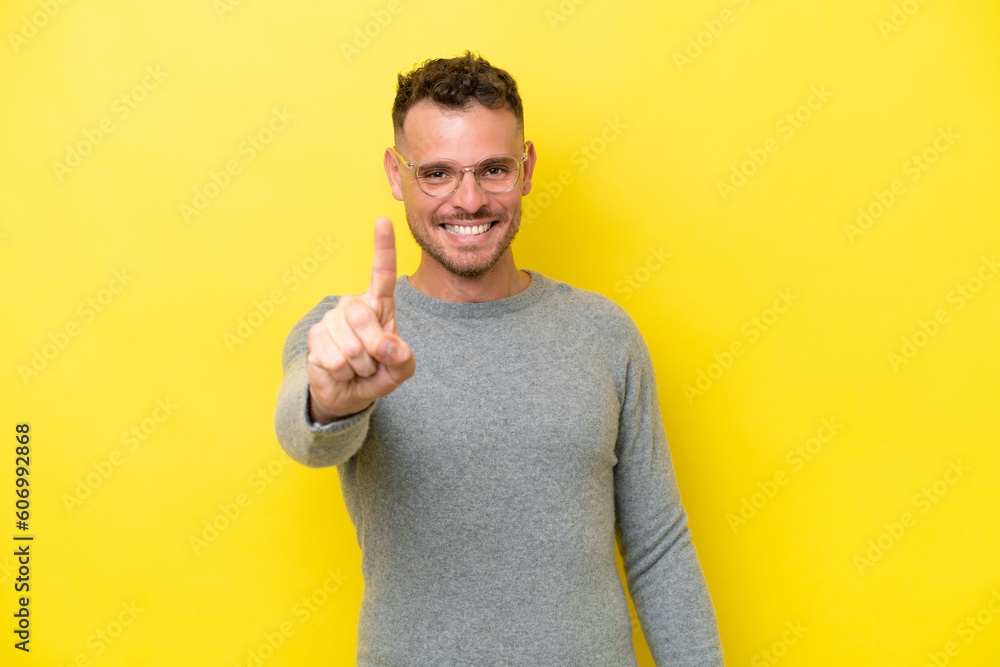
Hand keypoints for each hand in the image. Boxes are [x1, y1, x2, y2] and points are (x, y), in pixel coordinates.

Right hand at [306, 217, 414, 423]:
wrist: (348, 393)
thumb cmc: (377, 372)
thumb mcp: (400, 369)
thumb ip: (403, 358)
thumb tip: (387, 346)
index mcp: (378, 305)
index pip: (381, 272)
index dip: (383, 247)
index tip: (383, 220)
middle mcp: (353, 306)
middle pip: (364, 318)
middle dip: (374, 350)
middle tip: (373, 362)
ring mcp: (331, 320)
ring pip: (352, 347)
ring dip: (360, 367)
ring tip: (356, 367)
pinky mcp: (315, 338)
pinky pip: (335, 360)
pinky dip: (343, 374)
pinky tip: (340, 370)